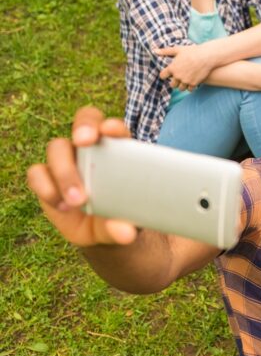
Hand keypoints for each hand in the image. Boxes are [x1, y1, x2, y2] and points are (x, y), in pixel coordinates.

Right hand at [27, 106, 137, 246]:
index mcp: (117, 150)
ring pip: (57, 148)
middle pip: (83, 122)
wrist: (101, 232)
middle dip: (83, 127)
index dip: (112, 126)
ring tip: (77, 201)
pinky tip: (61, 206)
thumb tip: (125, 233)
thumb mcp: (127, 224)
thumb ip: (127, 226)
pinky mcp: (46, 177)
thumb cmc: (121, 217)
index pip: (114, 128)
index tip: (111, 132)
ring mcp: (66, 161)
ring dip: (65, 171)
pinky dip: (46, 187)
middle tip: (85, 141)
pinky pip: (37, 173)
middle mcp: (91, 149)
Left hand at [155, 44, 214, 88]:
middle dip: (174, 81)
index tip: (168, 74)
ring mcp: (185, 81)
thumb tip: (154, 51)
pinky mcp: (193, 84)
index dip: (165, 75)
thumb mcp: (178, 50)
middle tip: (179, 77)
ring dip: (182, 85)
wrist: (206, 57)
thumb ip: (166, 51)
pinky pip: (189, 89)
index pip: (163, 76)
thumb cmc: (192, 51)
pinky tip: (192, 82)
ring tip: (186, 80)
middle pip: (172, 85)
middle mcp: (177, 76)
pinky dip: (190, 87)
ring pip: (181, 88)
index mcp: (172, 68)